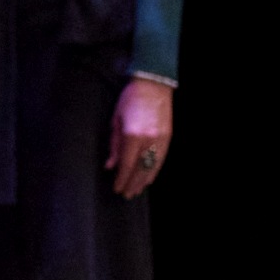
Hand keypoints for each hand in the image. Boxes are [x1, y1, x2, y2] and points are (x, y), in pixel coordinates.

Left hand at [109, 75, 173, 196]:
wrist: (154, 85)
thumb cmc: (129, 100)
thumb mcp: (115, 121)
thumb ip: (113, 145)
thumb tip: (110, 165)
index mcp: (132, 135)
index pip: (126, 164)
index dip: (121, 179)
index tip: (117, 188)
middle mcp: (148, 140)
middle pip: (140, 169)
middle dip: (133, 183)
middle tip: (126, 195)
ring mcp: (161, 139)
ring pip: (153, 166)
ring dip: (144, 180)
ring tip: (137, 190)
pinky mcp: (168, 136)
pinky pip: (161, 159)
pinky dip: (155, 170)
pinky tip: (149, 178)